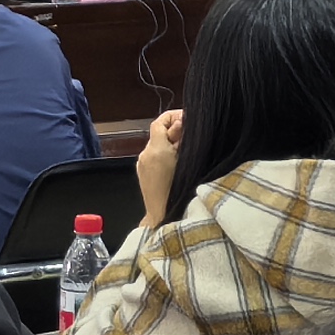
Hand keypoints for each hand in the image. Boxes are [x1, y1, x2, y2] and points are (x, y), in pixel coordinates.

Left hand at [133, 109, 184, 228]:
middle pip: (159, 134)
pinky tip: (178, 166)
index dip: (174, 117)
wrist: (163, 218)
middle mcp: (145, 154)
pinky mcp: (142, 174)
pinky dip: (165, 156)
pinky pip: (154, 158)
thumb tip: (182, 123)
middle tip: (192, 137)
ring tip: (188, 153)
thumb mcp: (186, 161)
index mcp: (156, 149)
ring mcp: (142, 165)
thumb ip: (183, 139)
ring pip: (157, 146)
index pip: (160, 121)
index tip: (187, 119)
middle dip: (175, 133)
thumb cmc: (178, 192)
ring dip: (171, 145)